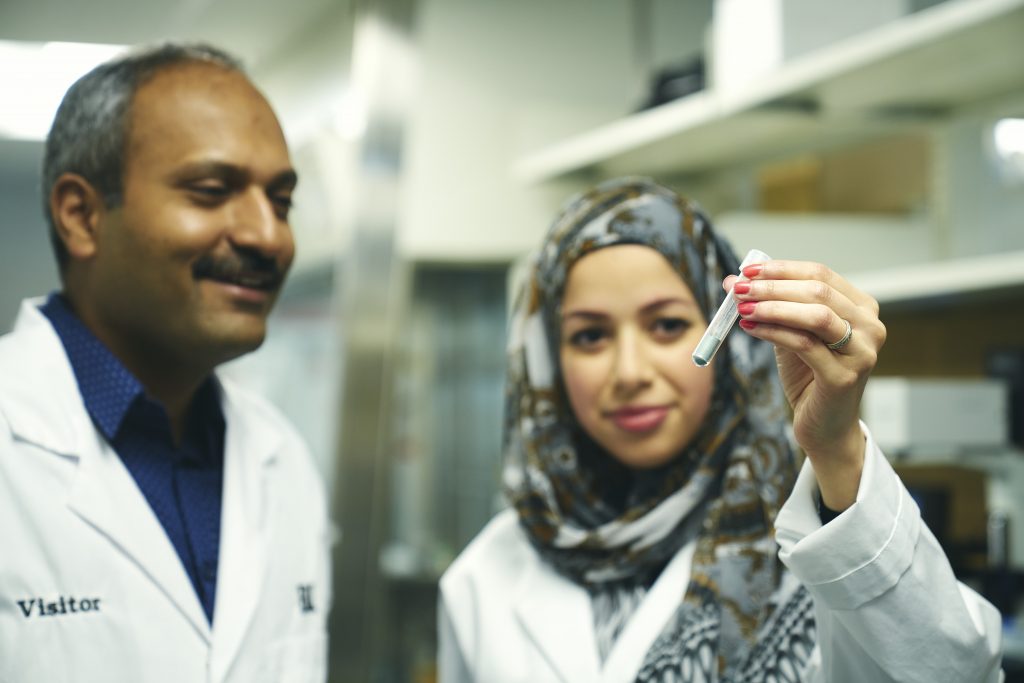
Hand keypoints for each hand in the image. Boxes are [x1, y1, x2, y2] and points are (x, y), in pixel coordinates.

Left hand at [723, 260, 886, 509]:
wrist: (825, 426)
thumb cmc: (809, 376)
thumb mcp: (793, 334)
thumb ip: (773, 307)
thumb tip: (735, 281)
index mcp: (862, 308)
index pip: (821, 274)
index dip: (781, 269)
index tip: (747, 270)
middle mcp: (870, 327)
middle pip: (818, 291)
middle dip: (772, 286)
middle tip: (738, 287)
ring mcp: (862, 353)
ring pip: (815, 315)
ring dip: (773, 306)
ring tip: (741, 306)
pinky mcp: (844, 377)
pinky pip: (804, 345)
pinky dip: (774, 332)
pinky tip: (750, 328)